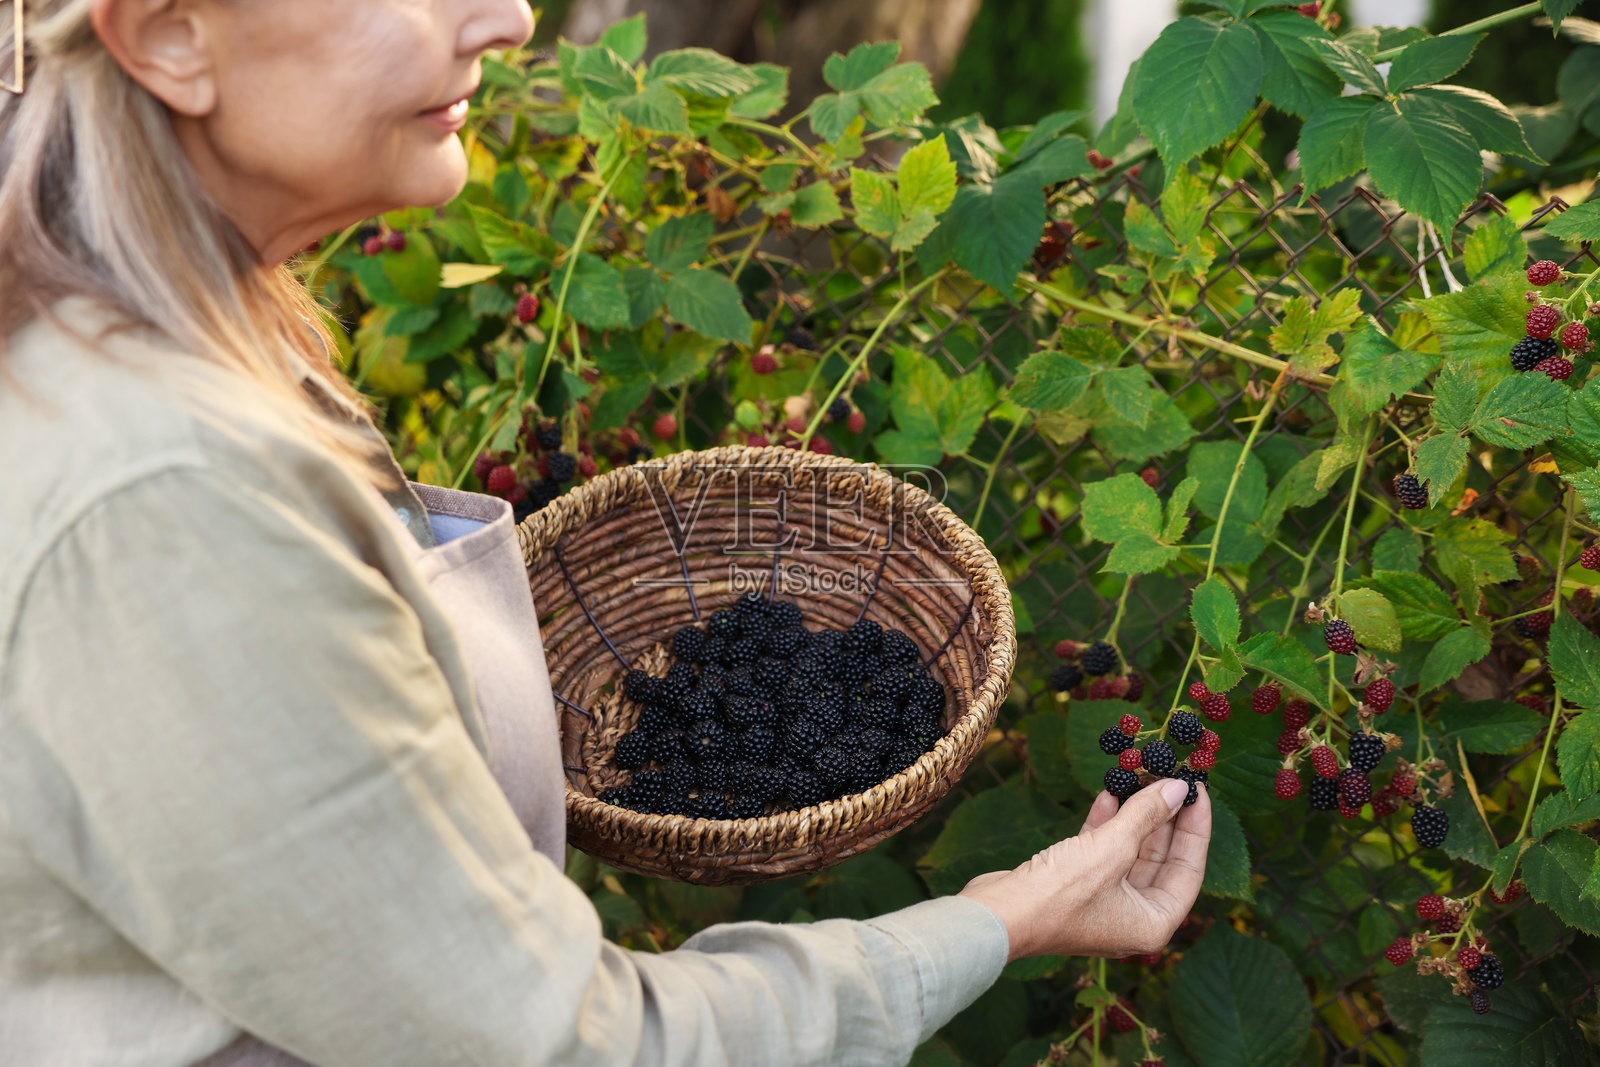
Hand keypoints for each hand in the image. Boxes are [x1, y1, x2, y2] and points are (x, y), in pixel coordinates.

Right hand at [958, 778, 1209, 960]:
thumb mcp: (1112, 848)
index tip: (1197, 789)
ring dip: (1133, 815)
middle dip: (1163, 816)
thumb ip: (1147, 815)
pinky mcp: (1075, 887)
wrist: (997, 914)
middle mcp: (1133, 917)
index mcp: (1154, 922)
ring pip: (1129, 852)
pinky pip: (1102, 852)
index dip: (1196, 827)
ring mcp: (1103, 902)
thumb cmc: (1060, 893)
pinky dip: (1106, 825)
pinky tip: (1108, 794)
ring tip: (1138, 776)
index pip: (1190, 869)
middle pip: (1160, 859)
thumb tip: (1179, 787)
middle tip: (1169, 777)